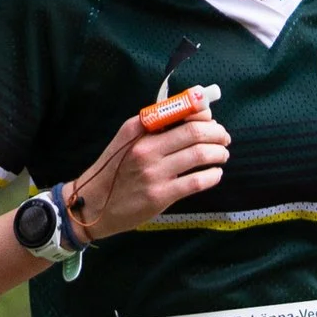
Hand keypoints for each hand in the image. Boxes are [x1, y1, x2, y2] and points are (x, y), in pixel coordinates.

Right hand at [65, 89, 229, 242]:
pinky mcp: (160, 196)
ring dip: (219, 153)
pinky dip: (213, 175)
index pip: (179, 111)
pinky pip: (197, 181)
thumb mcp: (126, 139)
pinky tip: (215, 174)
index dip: (202, 112)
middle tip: (224, 138)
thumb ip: (153, 126)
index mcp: (138, 129)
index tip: (210, 118)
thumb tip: (192, 114)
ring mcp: (154, 173)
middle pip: (195, 132)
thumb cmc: (113, 170)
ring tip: (222, 155)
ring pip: (200, 155)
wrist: (92, 205)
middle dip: (217, 133)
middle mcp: (146, 147)